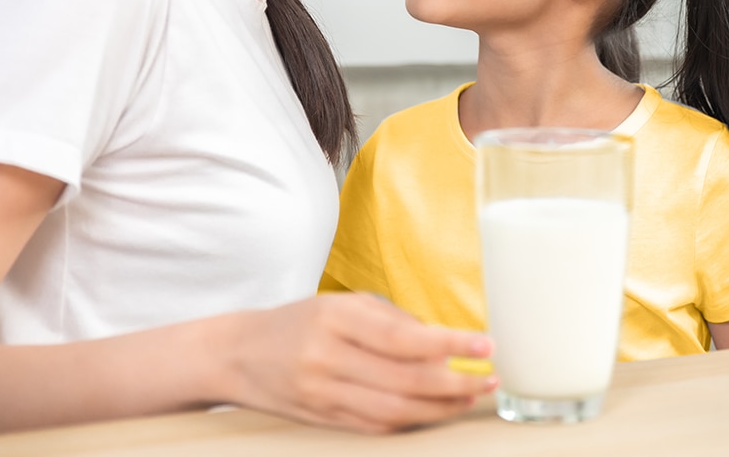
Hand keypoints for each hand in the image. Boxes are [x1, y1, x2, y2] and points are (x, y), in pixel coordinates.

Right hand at [217, 293, 495, 433]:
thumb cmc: (303, 320)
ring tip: (471, 396)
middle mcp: (327, 358)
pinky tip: (437, 410)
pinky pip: (376, 426)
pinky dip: (412, 420)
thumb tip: (448, 341)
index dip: (451, 344)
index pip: (404, 338)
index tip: (486, 345)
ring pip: (394, 410)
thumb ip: (394, 320)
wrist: (239, 354)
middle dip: (456, 383)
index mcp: (337, 319)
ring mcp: (322, 394)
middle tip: (489, 379)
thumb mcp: (345, 303)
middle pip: (405, 381)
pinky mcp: (322, 419)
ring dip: (441, 407)